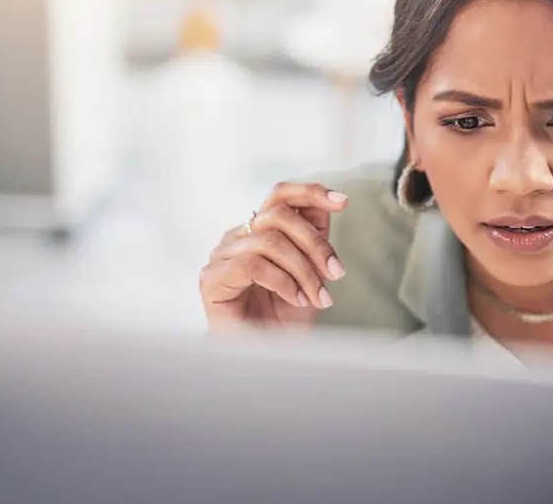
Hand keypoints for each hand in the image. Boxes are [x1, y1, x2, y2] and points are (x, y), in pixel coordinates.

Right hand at [199, 182, 348, 330]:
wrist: (264, 359)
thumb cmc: (283, 320)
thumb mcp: (310, 274)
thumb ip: (315, 240)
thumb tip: (331, 205)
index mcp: (258, 232)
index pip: (279, 195)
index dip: (310, 192)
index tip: (341, 201)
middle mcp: (237, 238)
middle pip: (278, 215)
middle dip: (315, 244)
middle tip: (336, 274)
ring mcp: (221, 256)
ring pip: (269, 241)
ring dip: (303, 270)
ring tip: (318, 296)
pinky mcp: (211, 279)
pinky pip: (252, 265)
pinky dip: (282, 281)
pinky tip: (295, 299)